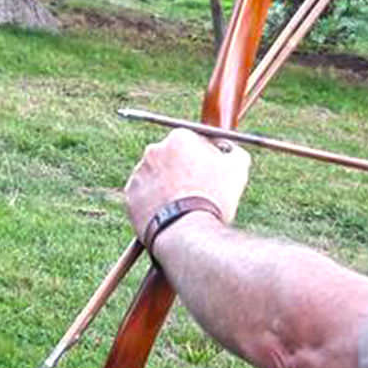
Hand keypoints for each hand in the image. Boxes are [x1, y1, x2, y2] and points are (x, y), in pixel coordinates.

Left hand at [125, 128, 249, 239]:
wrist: (186, 230)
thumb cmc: (214, 197)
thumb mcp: (237, 169)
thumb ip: (234, 152)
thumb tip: (229, 150)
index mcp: (180, 137)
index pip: (193, 142)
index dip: (204, 159)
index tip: (209, 174)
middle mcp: (154, 149)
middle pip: (172, 157)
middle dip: (182, 170)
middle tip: (196, 190)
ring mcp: (139, 171)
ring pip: (157, 176)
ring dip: (168, 186)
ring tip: (183, 206)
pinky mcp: (130, 194)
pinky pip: (145, 195)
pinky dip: (155, 202)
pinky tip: (169, 213)